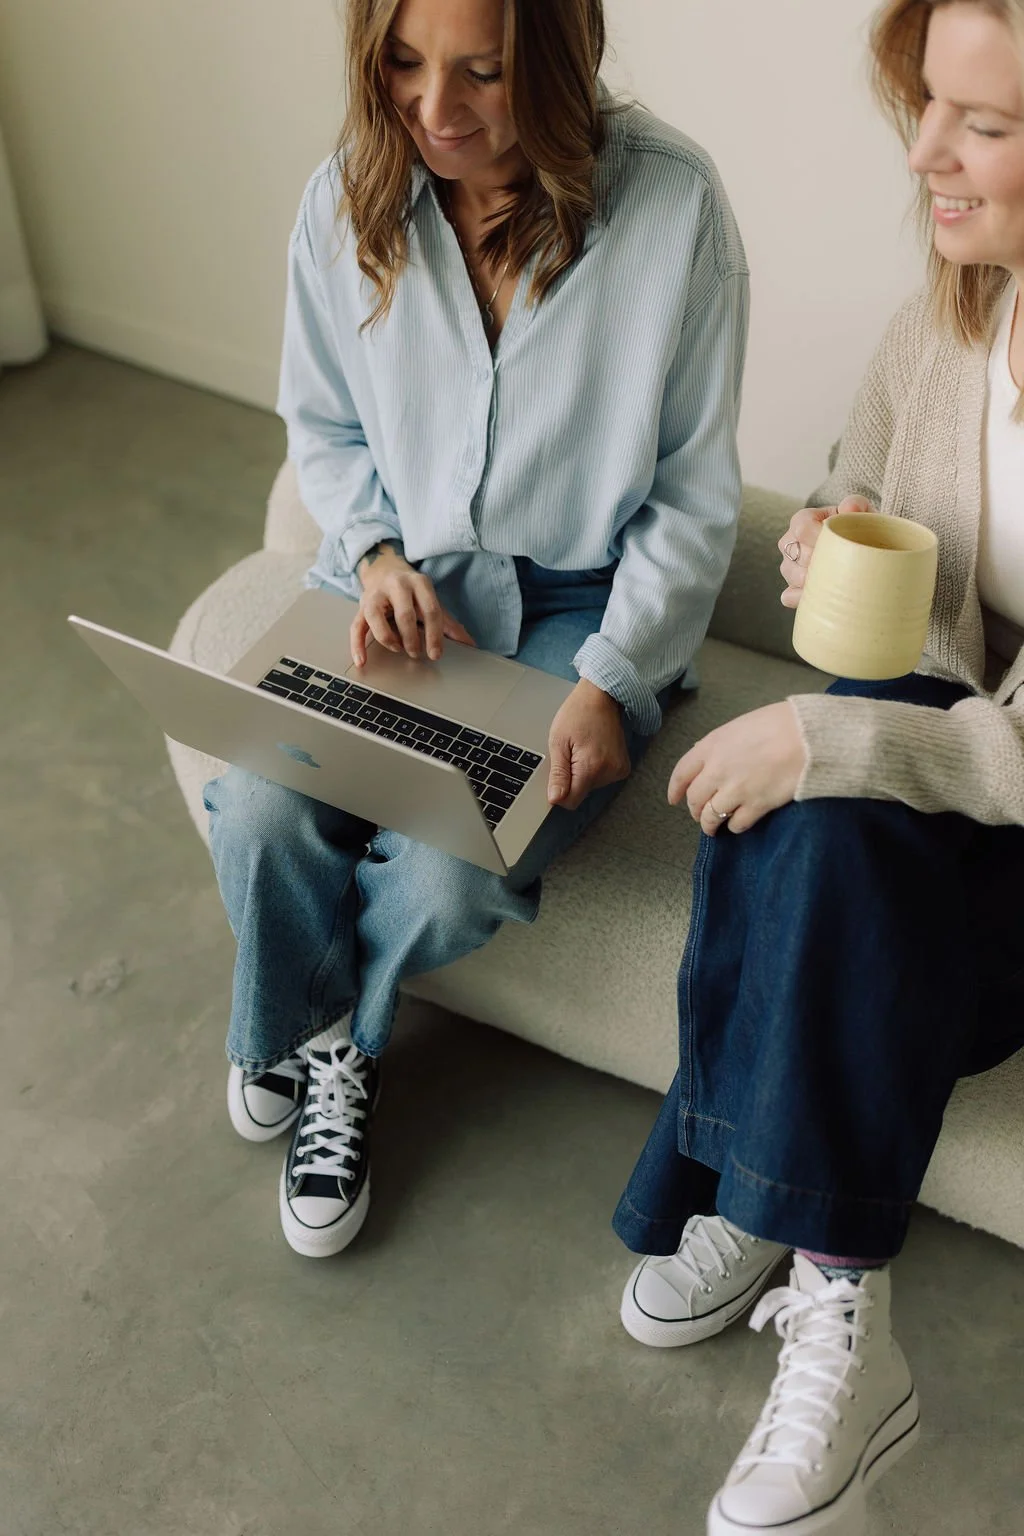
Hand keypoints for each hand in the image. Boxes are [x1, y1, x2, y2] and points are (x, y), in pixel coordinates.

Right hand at [351, 543, 475, 665]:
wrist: (384, 571)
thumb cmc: (412, 593)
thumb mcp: (431, 602)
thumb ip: (448, 624)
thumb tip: (469, 644)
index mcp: (419, 582)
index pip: (430, 610)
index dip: (434, 635)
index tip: (436, 654)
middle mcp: (396, 585)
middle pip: (404, 614)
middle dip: (412, 638)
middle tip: (416, 654)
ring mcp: (375, 594)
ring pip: (376, 617)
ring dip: (388, 639)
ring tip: (398, 649)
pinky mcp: (361, 606)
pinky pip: (356, 627)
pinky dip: (357, 646)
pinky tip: (362, 661)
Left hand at [547, 679, 631, 810]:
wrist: (601, 697)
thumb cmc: (578, 713)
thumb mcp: (558, 742)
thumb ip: (558, 774)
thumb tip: (555, 800)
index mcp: (591, 767)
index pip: (571, 801)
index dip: (560, 792)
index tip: (557, 773)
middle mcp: (609, 772)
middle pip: (581, 793)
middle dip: (572, 778)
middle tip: (571, 752)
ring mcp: (618, 770)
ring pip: (591, 786)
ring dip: (583, 772)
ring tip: (583, 748)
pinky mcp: (623, 767)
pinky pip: (602, 779)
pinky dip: (595, 769)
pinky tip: (593, 751)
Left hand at [668, 701, 807, 835]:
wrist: (808, 736)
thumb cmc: (780, 723)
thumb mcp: (741, 726)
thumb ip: (721, 744)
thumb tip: (708, 755)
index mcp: (712, 746)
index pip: (682, 772)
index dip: (675, 789)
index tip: (674, 799)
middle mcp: (717, 770)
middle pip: (695, 798)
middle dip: (695, 809)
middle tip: (700, 814)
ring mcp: (735, 790)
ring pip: (711, 816)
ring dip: (710, 824)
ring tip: (714, 828)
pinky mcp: (756, 806)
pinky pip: (736, 824)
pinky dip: (734, 827)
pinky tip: (738, 824)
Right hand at [778, 495, 878, 609]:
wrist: (855, 546)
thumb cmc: (855, 527)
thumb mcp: (859, 511)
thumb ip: (856, 504)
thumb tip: (850, 508)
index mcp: (801, 521)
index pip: (802, 528)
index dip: (821, 538)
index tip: (841, 544)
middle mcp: (789, 544)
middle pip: (799, 556)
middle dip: (823, 562)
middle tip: (847, 565)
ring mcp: (788, 568)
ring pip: (794, 577)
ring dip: (816, 580)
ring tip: (839, 579)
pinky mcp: (790, 588)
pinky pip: (790, 597)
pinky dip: (804, 598)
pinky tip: (824, 596)